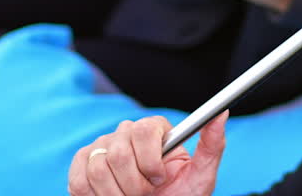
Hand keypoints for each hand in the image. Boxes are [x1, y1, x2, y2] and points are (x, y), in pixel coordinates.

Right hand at [67, 112, 227, 195]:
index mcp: (154, 129)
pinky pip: (79, 178)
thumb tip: (222, 113)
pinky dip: (95, 195)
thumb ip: (212, 145)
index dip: (150, 162)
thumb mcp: (200, 176)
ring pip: (98, 168)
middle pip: (119, 153)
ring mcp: (100, 146)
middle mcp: (125, 132)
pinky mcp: (81, 164)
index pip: (144, 130)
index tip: (160, 180)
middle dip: (135, 184)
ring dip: (116, 194)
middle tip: (146, 194)